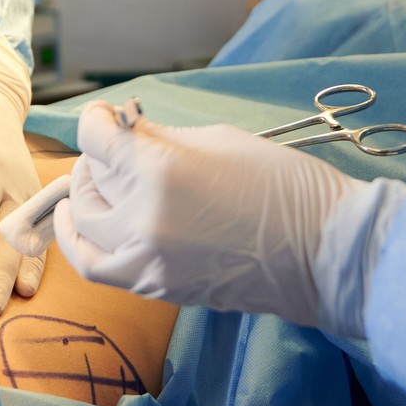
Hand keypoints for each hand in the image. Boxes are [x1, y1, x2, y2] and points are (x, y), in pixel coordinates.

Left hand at [54, 101, 405, 335]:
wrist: (325, 254)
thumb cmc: (286, 185)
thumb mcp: (220, 139)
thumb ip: (162, 138)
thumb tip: (125, 132)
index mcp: (160, 171)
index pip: (95, 139)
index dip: (97, 121)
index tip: (108, 116)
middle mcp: (143, 218)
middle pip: (89, 181)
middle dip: (95, 157)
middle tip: (112, 147)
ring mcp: (146, 260)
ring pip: (84, 226)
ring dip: (83, 199)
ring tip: (98, 184)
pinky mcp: (156, 288)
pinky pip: (98, 266)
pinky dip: (81, 243)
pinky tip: (81, 225)